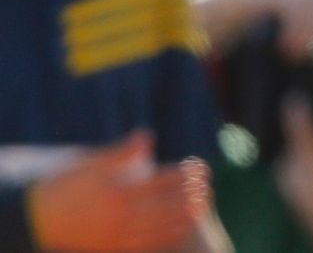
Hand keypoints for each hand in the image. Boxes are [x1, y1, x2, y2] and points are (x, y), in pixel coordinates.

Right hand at [27, 133, 211, 252]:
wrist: (37, 218)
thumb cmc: (68, 183)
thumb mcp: (92, 162)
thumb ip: (122, 151)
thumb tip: (148, 137)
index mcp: (117, 188)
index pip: (161, 180)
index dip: (185, 175)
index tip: (202, 169)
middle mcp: (118, 213)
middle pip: (165, 205)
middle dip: (189, 197)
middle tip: (209, 189)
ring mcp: (114, 234)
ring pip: (158, 227)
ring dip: (183, 217)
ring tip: (201, 208)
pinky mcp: (110, 248)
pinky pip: (144, 244)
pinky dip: (165, 236)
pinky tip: (179, 229)